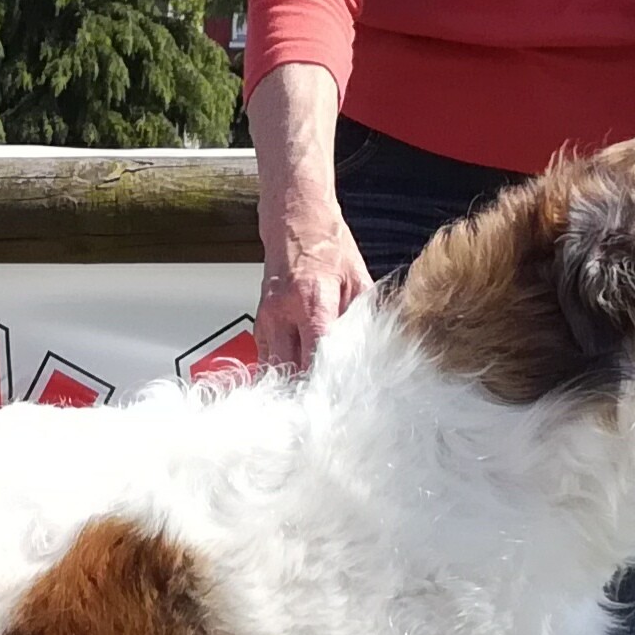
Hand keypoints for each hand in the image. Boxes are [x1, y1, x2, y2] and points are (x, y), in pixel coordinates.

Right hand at [247, 63, 369, 373]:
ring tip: (310, 404)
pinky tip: (295, 383)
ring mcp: (267, 320)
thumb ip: (364, 316)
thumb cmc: (327, 246)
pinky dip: (282, 372)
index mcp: (313, 301)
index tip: (340, 402)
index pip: (318, 353)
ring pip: (274, 369)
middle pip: (291, 369)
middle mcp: (284, 313)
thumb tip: (375, 349)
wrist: (294, 221)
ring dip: (292, 386)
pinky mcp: (260, 325)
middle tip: (326, 413)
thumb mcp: (358, 277)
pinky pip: (268, 360)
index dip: (328, 381)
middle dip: (308, 392)